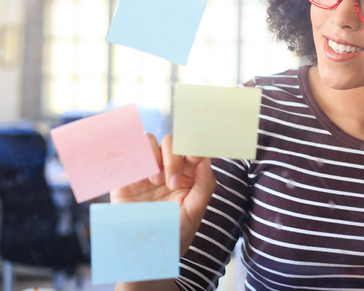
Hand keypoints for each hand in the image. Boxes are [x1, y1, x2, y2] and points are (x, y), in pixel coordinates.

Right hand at [110, 134, 216, 254]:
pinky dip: (134, 157)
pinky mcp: (126, 176)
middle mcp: (168, 168)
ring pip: (149, 141)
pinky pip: (128, 154)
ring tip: (155, 181)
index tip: (195, 157)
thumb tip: (206, 159)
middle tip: (171, 184)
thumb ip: (205, 185)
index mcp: (188, 174)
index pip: (192, 148)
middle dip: (173, 158)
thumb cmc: (173, 234)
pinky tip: (139, 177)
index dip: (194, 146)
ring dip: (154, 156)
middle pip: (171, 142)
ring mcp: (146, 170)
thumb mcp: (194, 212)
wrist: (144, 253)